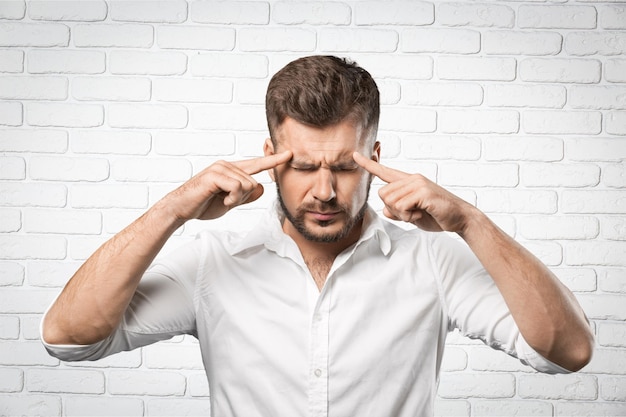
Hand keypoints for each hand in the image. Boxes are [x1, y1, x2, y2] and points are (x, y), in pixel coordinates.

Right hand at [165, 151, 291, 222]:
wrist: (180, 209)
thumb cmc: (203, 205)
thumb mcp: (230, 203)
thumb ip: (246, 196)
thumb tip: (262, 188)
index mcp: (231, 170)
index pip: (256, 165)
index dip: (273, 160)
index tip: (289, 154)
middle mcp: (227, 165)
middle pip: (254, 182)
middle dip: (243, 198)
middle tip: (226, 201)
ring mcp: (220, 168)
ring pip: (247, 185)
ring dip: (236, 199)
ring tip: (221, 200)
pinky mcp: (215, 174)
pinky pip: (237, 187)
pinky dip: (232, 198)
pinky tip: (220, 200)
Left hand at [353, 152, 474, 232]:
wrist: (460, 219)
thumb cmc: (437, 216)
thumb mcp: (413, 215)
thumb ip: (398, 212)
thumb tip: (385, 210)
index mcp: (409, 182)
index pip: (385, 172)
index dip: (369, 165)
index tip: (355, 155)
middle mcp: (412, 179)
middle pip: (382, 194)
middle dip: (393, 209)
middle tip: (410, 213)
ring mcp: (418, 183)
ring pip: (390, 201)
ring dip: (402, 214)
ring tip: (418, 213)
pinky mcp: (423, 191)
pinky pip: (402, 206)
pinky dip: (409, 215)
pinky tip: (421, 213)